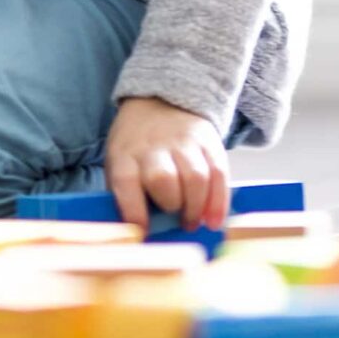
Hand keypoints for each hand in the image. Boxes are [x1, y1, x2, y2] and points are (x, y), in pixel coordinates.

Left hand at [104, 97, 230, 230]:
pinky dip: (219, 201)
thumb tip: (139, 235)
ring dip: (197, 207)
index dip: (134, 210)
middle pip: (164, 179)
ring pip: (196, 178)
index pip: (125, 182)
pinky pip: (219, 173)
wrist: (160, 102)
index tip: (143, 232)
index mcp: (124, 154)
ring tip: (193, 222)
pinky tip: (214, 220)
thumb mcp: (119, 163)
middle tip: (176, 222)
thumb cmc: (136, 148)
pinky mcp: (209, 142)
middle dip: (172, 206)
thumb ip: (126, 195)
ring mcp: (184, 142)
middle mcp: (154, 147)